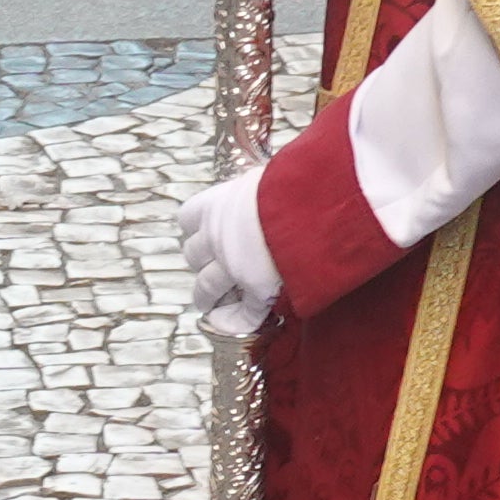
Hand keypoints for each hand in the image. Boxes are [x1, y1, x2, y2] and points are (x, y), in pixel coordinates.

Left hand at [176, 167, 283, 337]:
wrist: (311, 204)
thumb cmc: (296, 183)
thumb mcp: (269, 175)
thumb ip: (261, 189)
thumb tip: (273, 184)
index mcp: (218, 204)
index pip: (188, 218)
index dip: (195, 229)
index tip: (201, 233)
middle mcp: (217, 236)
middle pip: (193, 255)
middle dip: (201, 264)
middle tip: (211, 270)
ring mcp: (234, 265)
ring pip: (207, 288)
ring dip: (207, 297)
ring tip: (210, 304)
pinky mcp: (258, 289)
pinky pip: (243, 312)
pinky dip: (236, 320)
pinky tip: (231, 323)